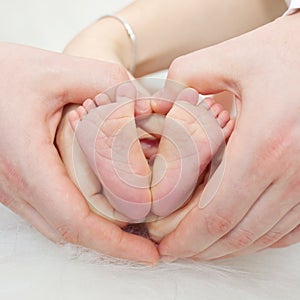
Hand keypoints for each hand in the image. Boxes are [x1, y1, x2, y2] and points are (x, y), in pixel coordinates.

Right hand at [0, 43, 157, 263]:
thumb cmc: (9, 72)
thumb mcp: (60, 71)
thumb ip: (107, 84)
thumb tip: (145, 106)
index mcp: (28, 161)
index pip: (75, 221)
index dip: (115, 244)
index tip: (149, 255)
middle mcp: (16, 184)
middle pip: (70, 230)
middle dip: (112, 241)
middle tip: (148, 239)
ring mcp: (13, 188)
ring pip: (59, 225)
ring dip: (96, 230)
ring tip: (131, 224)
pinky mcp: (16, 183)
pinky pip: (49, 211)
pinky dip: (79, 216)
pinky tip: (101, 205)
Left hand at [159, 12, 299, 260]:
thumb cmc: (285, 54)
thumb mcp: (228, 57)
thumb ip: (183, 80)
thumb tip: (161, 106)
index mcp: (265, 145)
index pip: (215, 215)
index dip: (185, 239)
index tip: (164, 247)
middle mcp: (293, 174)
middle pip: (237, 236)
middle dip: (200, 249)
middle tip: (174, 248)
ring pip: (262, 238)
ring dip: (226, 247)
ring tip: (198, 242)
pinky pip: (288, 232)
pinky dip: (256, 238)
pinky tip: (234, 232)